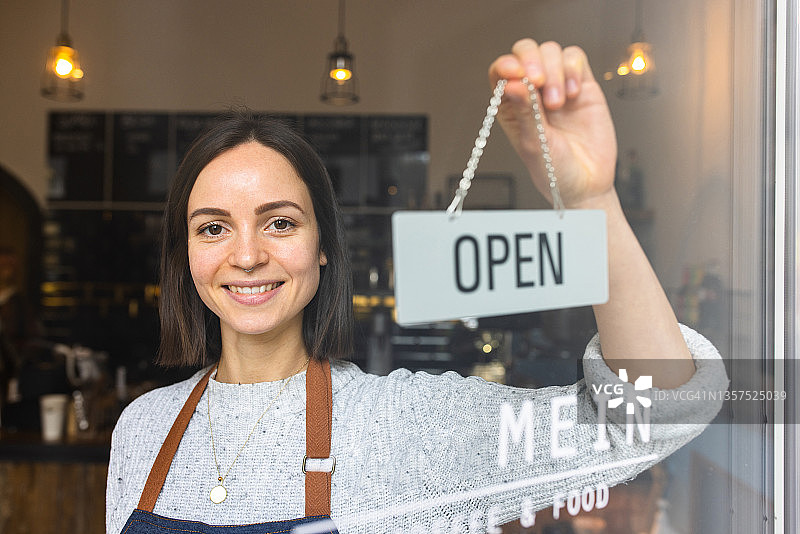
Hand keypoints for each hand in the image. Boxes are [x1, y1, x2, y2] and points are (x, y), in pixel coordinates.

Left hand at [489, 39, 617, 208]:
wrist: (587, 184)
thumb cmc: (554, 170)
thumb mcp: (534, 145)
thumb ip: (526, 113)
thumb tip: (512, 83)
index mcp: (511, 106)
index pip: (501, 72)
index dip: (506, 65)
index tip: (515, 73)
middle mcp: (533, 92)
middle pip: (525, 52)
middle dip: (531, 60)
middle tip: (538, 82)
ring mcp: (557, 86)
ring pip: (551, 51)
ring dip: (554, 71)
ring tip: (558, 103)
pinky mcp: (582, 85)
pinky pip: (575, 58)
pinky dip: (573, 70)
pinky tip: (574, 94)